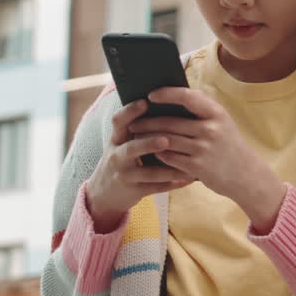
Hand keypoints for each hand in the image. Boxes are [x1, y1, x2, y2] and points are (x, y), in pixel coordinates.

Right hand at [84, 100, 193, 232]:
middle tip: (166, 139)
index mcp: (116, 139)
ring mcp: (126, 175)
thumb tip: (166, 105)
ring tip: (188, 165)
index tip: (145, 102)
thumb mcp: (122, 143)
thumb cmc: (122, 160)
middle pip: (131, 149)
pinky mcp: (135, 191)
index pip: (119, 122)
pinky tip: (189, 179)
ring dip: (170, 170)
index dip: (130, 111)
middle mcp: (118, 156)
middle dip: (148, 144)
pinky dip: (174, 183)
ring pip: (149, 173)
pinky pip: (157, 188)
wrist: (105, 193)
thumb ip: (138, 128)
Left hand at [129, 87, 287, 230]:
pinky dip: (157, 153)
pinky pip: (169, 157)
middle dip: (148, 121)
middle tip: (133, 121)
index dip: (167, 94)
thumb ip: (201, 110)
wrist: (246, 174)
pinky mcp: (197, 167)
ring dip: (148, 138)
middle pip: (171, 121)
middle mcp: (210, 129)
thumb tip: (170, 97)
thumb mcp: (221, 122)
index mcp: (216, 113)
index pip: (187, 97)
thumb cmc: (228, 144)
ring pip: (166, 140)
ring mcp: (203, 149)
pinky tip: (149, 151)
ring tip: (136, 136)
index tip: (151, 95)